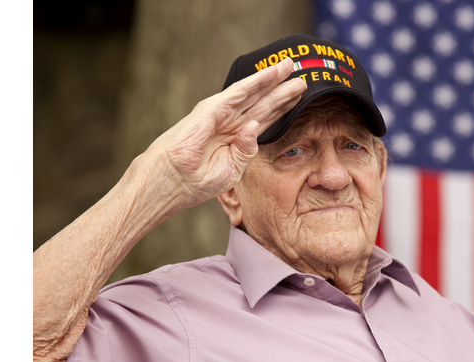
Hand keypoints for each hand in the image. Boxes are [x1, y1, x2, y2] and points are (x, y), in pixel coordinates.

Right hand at [142, 57, 305, 210]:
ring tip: (290, 66)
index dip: (282, 108)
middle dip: (282, 90)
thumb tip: (255, 126)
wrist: (171, 182)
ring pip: (253, 93)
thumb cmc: (196, 181)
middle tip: (303, 79)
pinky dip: (255, 81)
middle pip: (263, 103)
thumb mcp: (231, 170)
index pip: (264, 119)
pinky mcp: (212, 109)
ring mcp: (221, 114)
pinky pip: (238, 92)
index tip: (300, 98)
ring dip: (272, 79)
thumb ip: (247, 150)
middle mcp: (231, 123)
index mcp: (236, 139)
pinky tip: (270, 74)